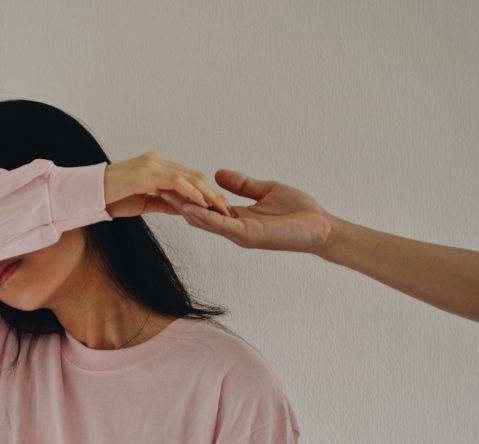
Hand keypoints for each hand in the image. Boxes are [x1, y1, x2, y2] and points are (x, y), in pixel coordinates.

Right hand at [103, 151, 231, 219]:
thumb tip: (183, 208)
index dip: (206, 191)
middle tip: (227, 209)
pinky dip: (191, 192)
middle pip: (193, 175)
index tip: (219, 206)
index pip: (188, 177)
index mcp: (156, 166)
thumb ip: (163, 201)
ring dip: (207, 194)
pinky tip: (202, 203)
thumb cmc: (110, 199)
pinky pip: (175, 182)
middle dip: (212, 193)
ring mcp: (151, 165)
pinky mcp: (146, 174)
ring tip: (220, 208)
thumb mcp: (143, 202)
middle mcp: (156, 161)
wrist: (87, 195)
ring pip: (188, 177)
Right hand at [159, 169, 336, 254]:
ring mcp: (240, 234)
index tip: (170, 184)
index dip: (190, 196)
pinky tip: (190, 208)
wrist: (321, 228)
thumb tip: (218, 174)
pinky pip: (222, 225)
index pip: (207, 207)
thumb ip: (243, 185)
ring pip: (207, 221)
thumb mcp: (266, 191)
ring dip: (187, 210)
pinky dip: (206, 217)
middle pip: (201, 216)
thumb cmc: (299, 213)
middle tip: (157, 190)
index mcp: (238, 218)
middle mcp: (235, 228)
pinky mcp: (249, 235)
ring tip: (167, 197)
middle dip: (180, 203)